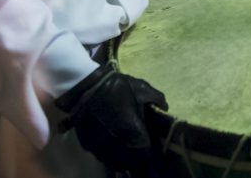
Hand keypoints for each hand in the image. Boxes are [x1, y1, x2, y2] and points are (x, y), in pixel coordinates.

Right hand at [55, 65, 169, 173]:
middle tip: (143, 148)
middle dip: (139, 157)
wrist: (85, 87)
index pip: (147, 154)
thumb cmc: (117, 88)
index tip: (156, 150)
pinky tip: (113, 144)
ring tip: (129, 149)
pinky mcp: (89, 146)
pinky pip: (103, 156)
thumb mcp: (143, 88)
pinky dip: (110, 154)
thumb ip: (158, 100)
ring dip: (125, 158)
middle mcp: (118, 147)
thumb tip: (164, 109)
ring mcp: (101, 148)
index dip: (153, 153)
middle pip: (132, 162)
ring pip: (117, 162)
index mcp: (133, 135)